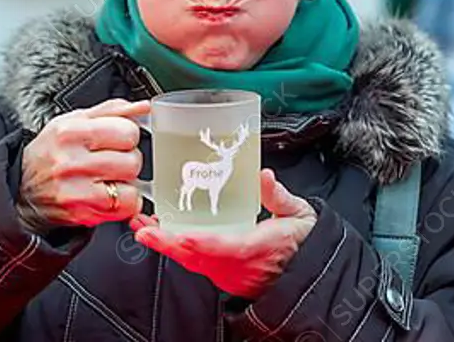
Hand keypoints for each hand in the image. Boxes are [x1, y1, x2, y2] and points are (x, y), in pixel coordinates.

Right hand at [18, 98, 148, 228]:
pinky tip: (109, 194)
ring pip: (132, 187)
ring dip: (126, 183)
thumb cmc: (50, 152)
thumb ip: (111, 111)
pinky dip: (124, 203)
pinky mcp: (82, 214)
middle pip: (132, 160)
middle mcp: (71, 162)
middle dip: (128, 159)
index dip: (128, 135)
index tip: (118, 139)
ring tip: (108, 178)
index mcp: (70, 132)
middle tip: (112, 160)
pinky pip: (126, 208)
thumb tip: (143, 107)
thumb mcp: (73, 121)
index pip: (128, 131)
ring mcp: (76, 191)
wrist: (22, 188)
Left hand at [130, 169, 317, 298]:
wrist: (309, 275)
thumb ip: (278, 195)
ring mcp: (231, 275)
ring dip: (166, 246)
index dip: (201, 242)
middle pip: (199, 257)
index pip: (226, 247)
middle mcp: (241, 267)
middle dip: (168, 243)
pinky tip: (163, 236)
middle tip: (144, 229)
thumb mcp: (298, 214)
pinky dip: (178, 251)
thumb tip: (263, 175)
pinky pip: (197, 265)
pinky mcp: (226, 276)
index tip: (180, 235)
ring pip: (194, 263)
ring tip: (143, 228)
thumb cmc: (303, 243)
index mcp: (259, 249)